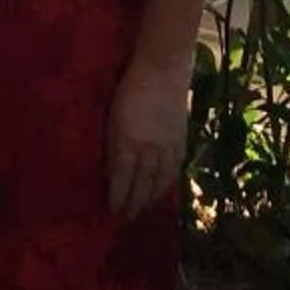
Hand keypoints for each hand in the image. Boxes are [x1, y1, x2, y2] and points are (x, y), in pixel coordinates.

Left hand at [103, 55, 192, 218]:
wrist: (163, 69)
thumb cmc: (129, 88)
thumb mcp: (111, 117)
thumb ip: (110, 147)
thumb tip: (108, 173)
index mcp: (128, 143)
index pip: (122, 180)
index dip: (117, 199)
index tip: (111, 212)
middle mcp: (149, 150)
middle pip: (142, 186)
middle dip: (133, 205)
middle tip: (125, 220)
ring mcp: (168, 147)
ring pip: (160, 182)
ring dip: (150, 199)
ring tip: (142, 210)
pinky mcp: (181, 140)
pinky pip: (175, 170)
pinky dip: (167, 184)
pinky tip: (162, 190)